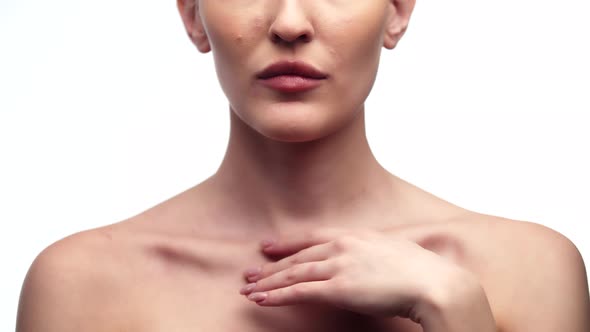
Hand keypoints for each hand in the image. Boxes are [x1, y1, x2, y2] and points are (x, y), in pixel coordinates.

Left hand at [239, 228, 488, 323]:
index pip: (312, 237)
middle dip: (271, 266)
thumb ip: (377, 252)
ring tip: (248, 289)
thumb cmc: (423, 270)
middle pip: (298, 256)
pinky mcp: (338, 288)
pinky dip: (278, 296)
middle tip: (249, 273)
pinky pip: (300, 292)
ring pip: (294, 274)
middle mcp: (343, 246)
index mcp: (356, 235)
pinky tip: (262, 300)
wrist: (434, 283)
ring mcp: (339, 266)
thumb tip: (374, 259)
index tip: (268, 245)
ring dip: (268, 282)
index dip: (287, 243)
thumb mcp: (396, 250)